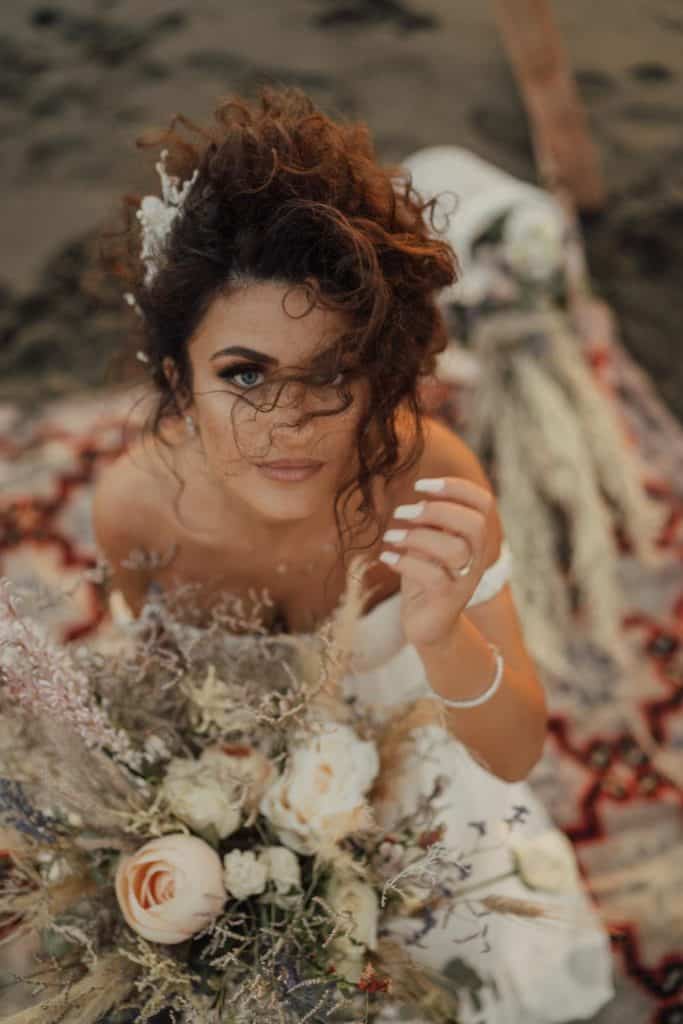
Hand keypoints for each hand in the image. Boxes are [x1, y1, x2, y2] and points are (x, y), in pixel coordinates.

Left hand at [379, 477, 496, 649]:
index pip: (483, 503)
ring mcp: (464, 581)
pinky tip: (385, 557)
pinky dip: (405, 562)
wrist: (429, 626)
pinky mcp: (447, 601)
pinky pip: (433, 577)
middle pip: (474, 524)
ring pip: (454, 550)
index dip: (456, 488)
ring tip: (390, 536)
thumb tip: (416, 493)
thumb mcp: (428, 544)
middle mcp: (476, 558)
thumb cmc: (425, 577)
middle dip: (437, 511)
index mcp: (474, 538)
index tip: (421, 485)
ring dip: (417, 536)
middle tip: (404, 512)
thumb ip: (428, 521)